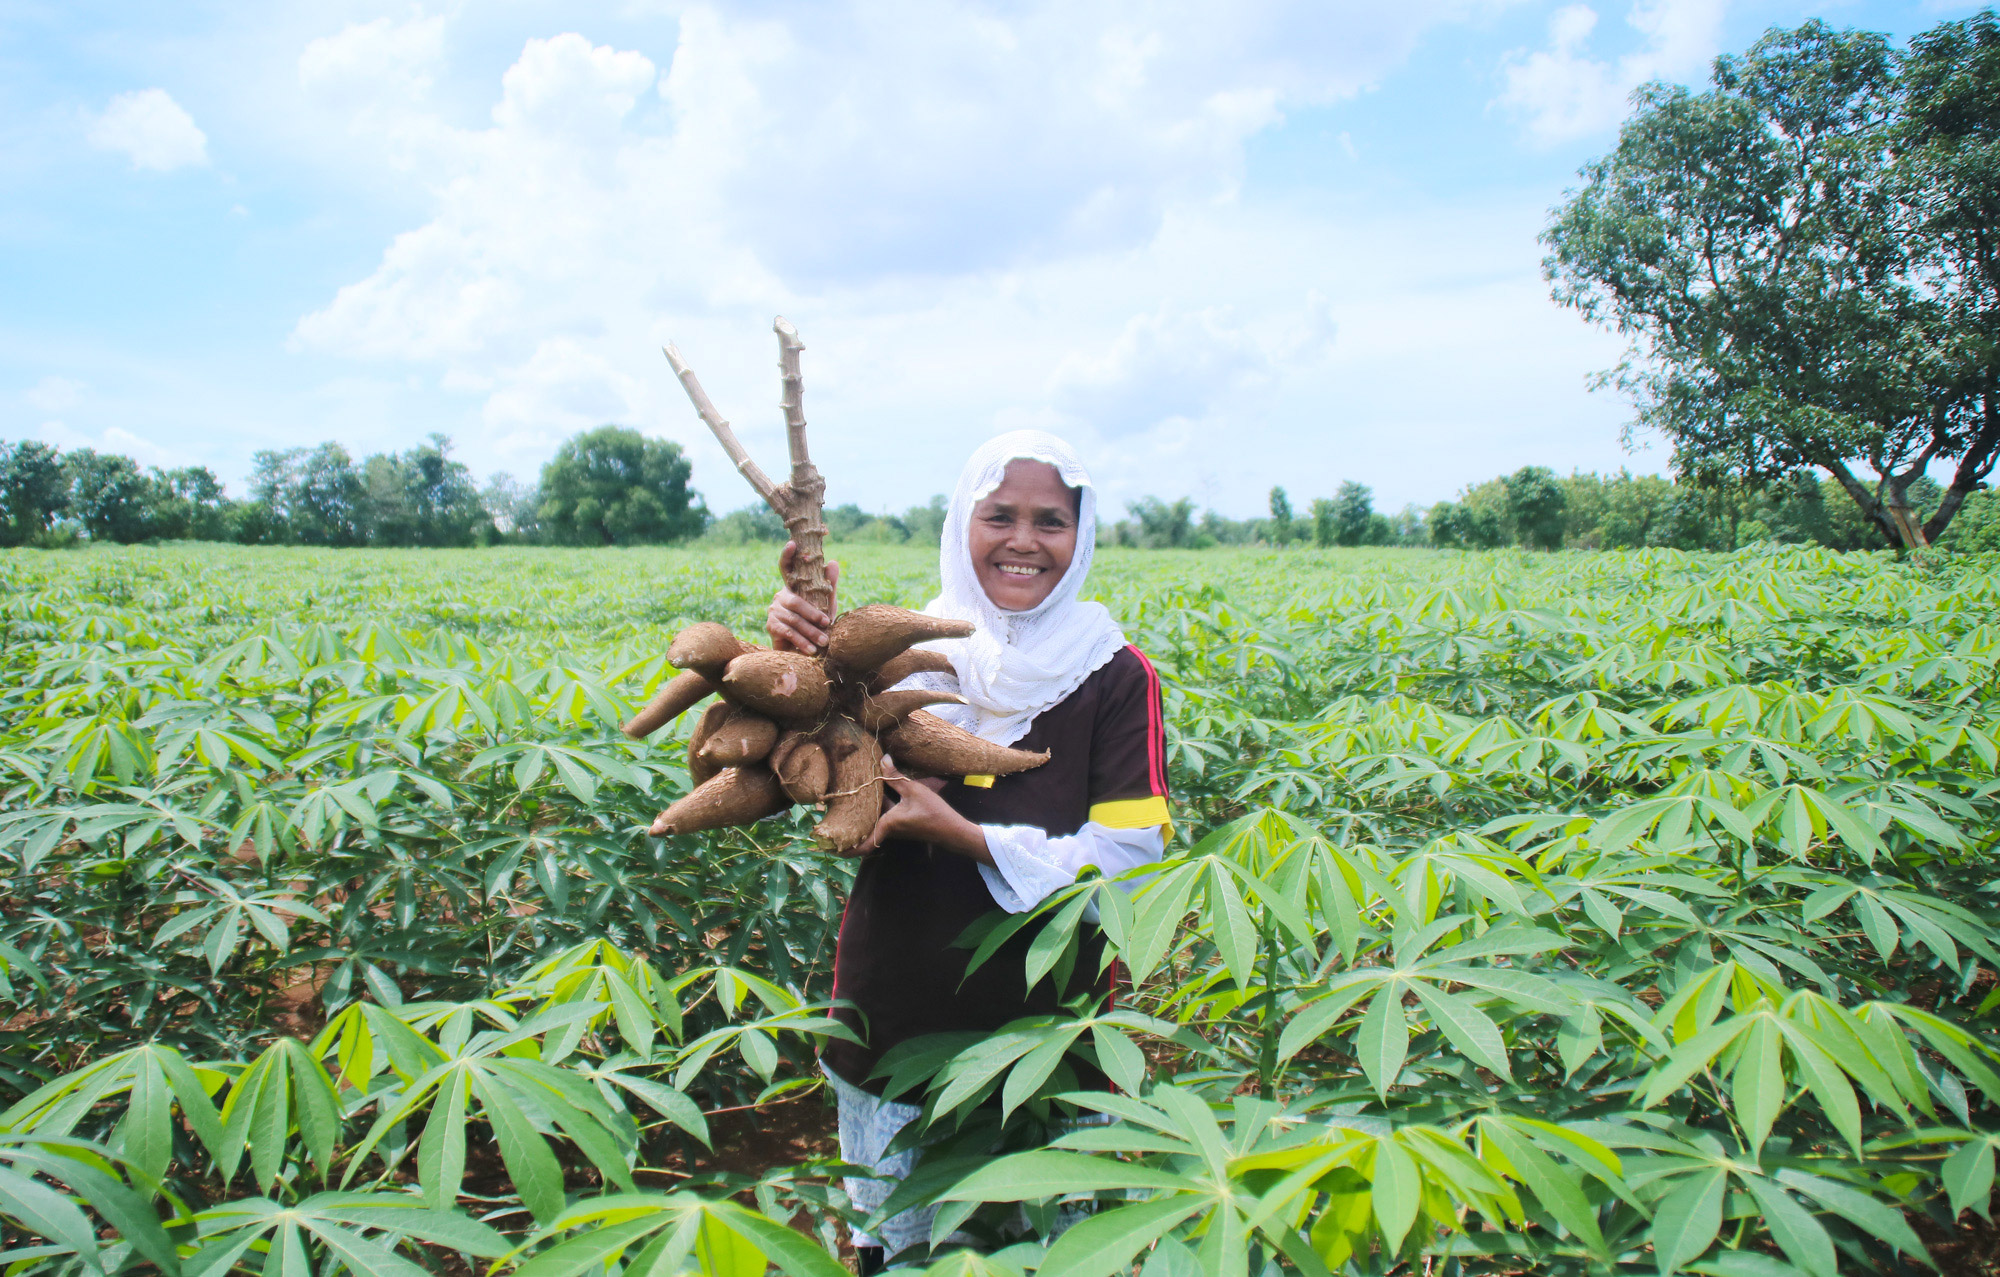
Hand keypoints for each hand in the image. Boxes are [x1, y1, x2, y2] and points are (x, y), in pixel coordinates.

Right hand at [766, 541, 840, 652]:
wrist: (803, 651)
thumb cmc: (816, 625)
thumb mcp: (826, 605)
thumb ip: (830, 586)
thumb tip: (833, 562)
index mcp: (793, 587)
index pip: (786, 567)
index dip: (787, 555)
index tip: (792, 543)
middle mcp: (780, 596)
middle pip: (795, 602)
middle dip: (813, 614)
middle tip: (828, 624)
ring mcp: (773, 610)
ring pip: (793, 619)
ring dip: (810, 631)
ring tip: (824, 641)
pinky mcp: (770, 625)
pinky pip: (787, 632)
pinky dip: (801, 641)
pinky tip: (811, 649)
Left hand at [849, 757, 990, 861]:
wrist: (952, 830)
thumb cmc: (933, 813)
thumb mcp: (913, 790)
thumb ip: (895, 776)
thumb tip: (883, 758)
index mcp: (887, 824)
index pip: (864, 843)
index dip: (848, 848)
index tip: (833, 849)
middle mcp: (889, 829)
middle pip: (866, 827)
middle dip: (852, 824)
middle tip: (836, 815)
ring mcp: (896, 827)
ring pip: (876, 818)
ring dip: (866, 811)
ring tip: (853, 796)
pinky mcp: (903, 823)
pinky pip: (885, 815)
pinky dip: (880, 805)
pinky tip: (879, 790)